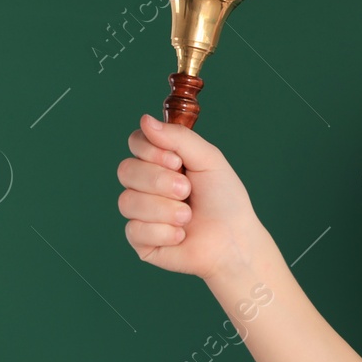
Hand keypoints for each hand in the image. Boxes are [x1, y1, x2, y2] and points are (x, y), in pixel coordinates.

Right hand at [117, 113, 270, 280]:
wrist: (235, 241)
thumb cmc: (225, 201)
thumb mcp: (208, 160)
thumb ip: (179, 137)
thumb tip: (145, 119)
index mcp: (161, 162)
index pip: (136, 143)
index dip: (151, 151)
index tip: (178, 162)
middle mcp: (146, 185)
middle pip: (126, 170)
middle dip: (160, 181)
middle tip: (187, 191)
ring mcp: (141, 213)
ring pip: (127, 201)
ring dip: (164, 209)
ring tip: (188, 216)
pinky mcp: (141, 240)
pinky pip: (134, 230)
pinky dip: (164, 232)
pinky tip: (181, 235)